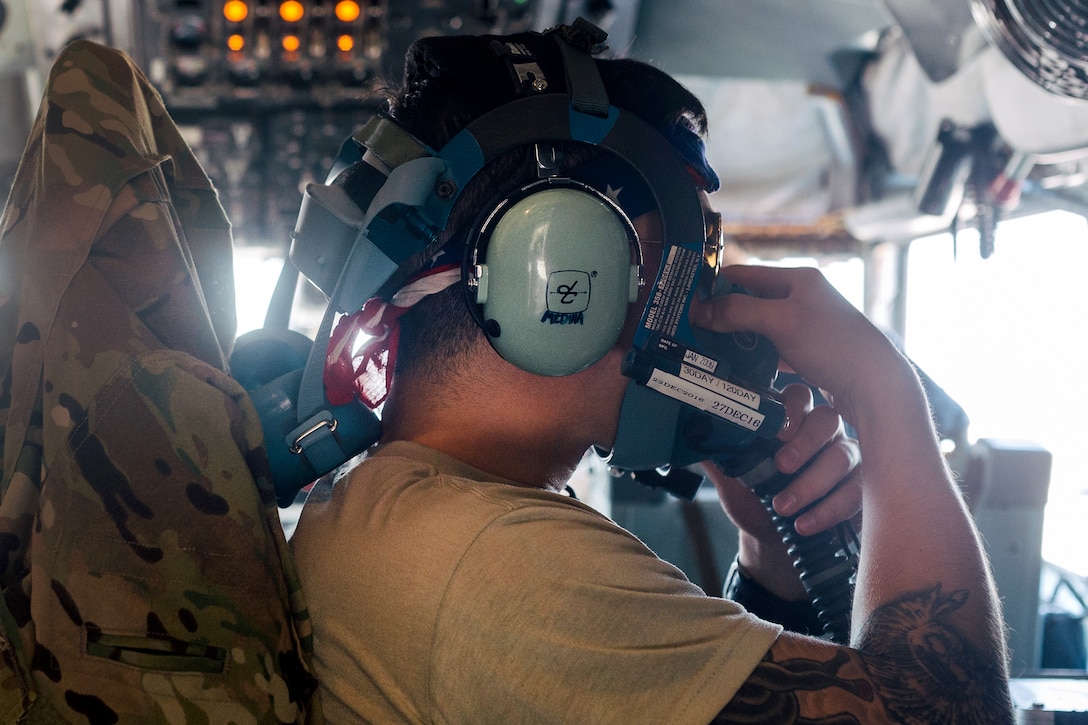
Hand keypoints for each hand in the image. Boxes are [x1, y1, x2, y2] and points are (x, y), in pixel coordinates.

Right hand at [691, 265, 911, 427]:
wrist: (875, 384)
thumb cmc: (832, 343)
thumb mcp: (780, 321)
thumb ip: (738, 312)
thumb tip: (699, 310)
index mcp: (799, 279)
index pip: (746, 274)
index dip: (716, 285)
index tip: (688, 302)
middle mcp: (804, 299)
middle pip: (751, 303)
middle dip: (724, 316)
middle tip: (694, 332)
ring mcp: (808, 327)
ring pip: (761, 330)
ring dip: (739, 340)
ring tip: (711, 352)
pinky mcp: (810, 354)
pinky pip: (773, 351)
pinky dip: (757, 358)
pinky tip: (740, 369)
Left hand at [704, 383, 860, 599]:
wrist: (771, 541)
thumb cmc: (754, 500)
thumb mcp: (731, 478)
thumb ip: (717, 453)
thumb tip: (692, 432)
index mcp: (791, 422)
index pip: (799, 396)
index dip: (792, 408)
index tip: (777, 432)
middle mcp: (823, 433)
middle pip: (828, 419)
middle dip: (805, 443)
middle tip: (781, 466)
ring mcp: (847, 457)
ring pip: (845, 454)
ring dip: (812, 483)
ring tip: (783, 507)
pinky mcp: (862, 488)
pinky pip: (858, 490)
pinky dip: (830, 509)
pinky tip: (804, 524)